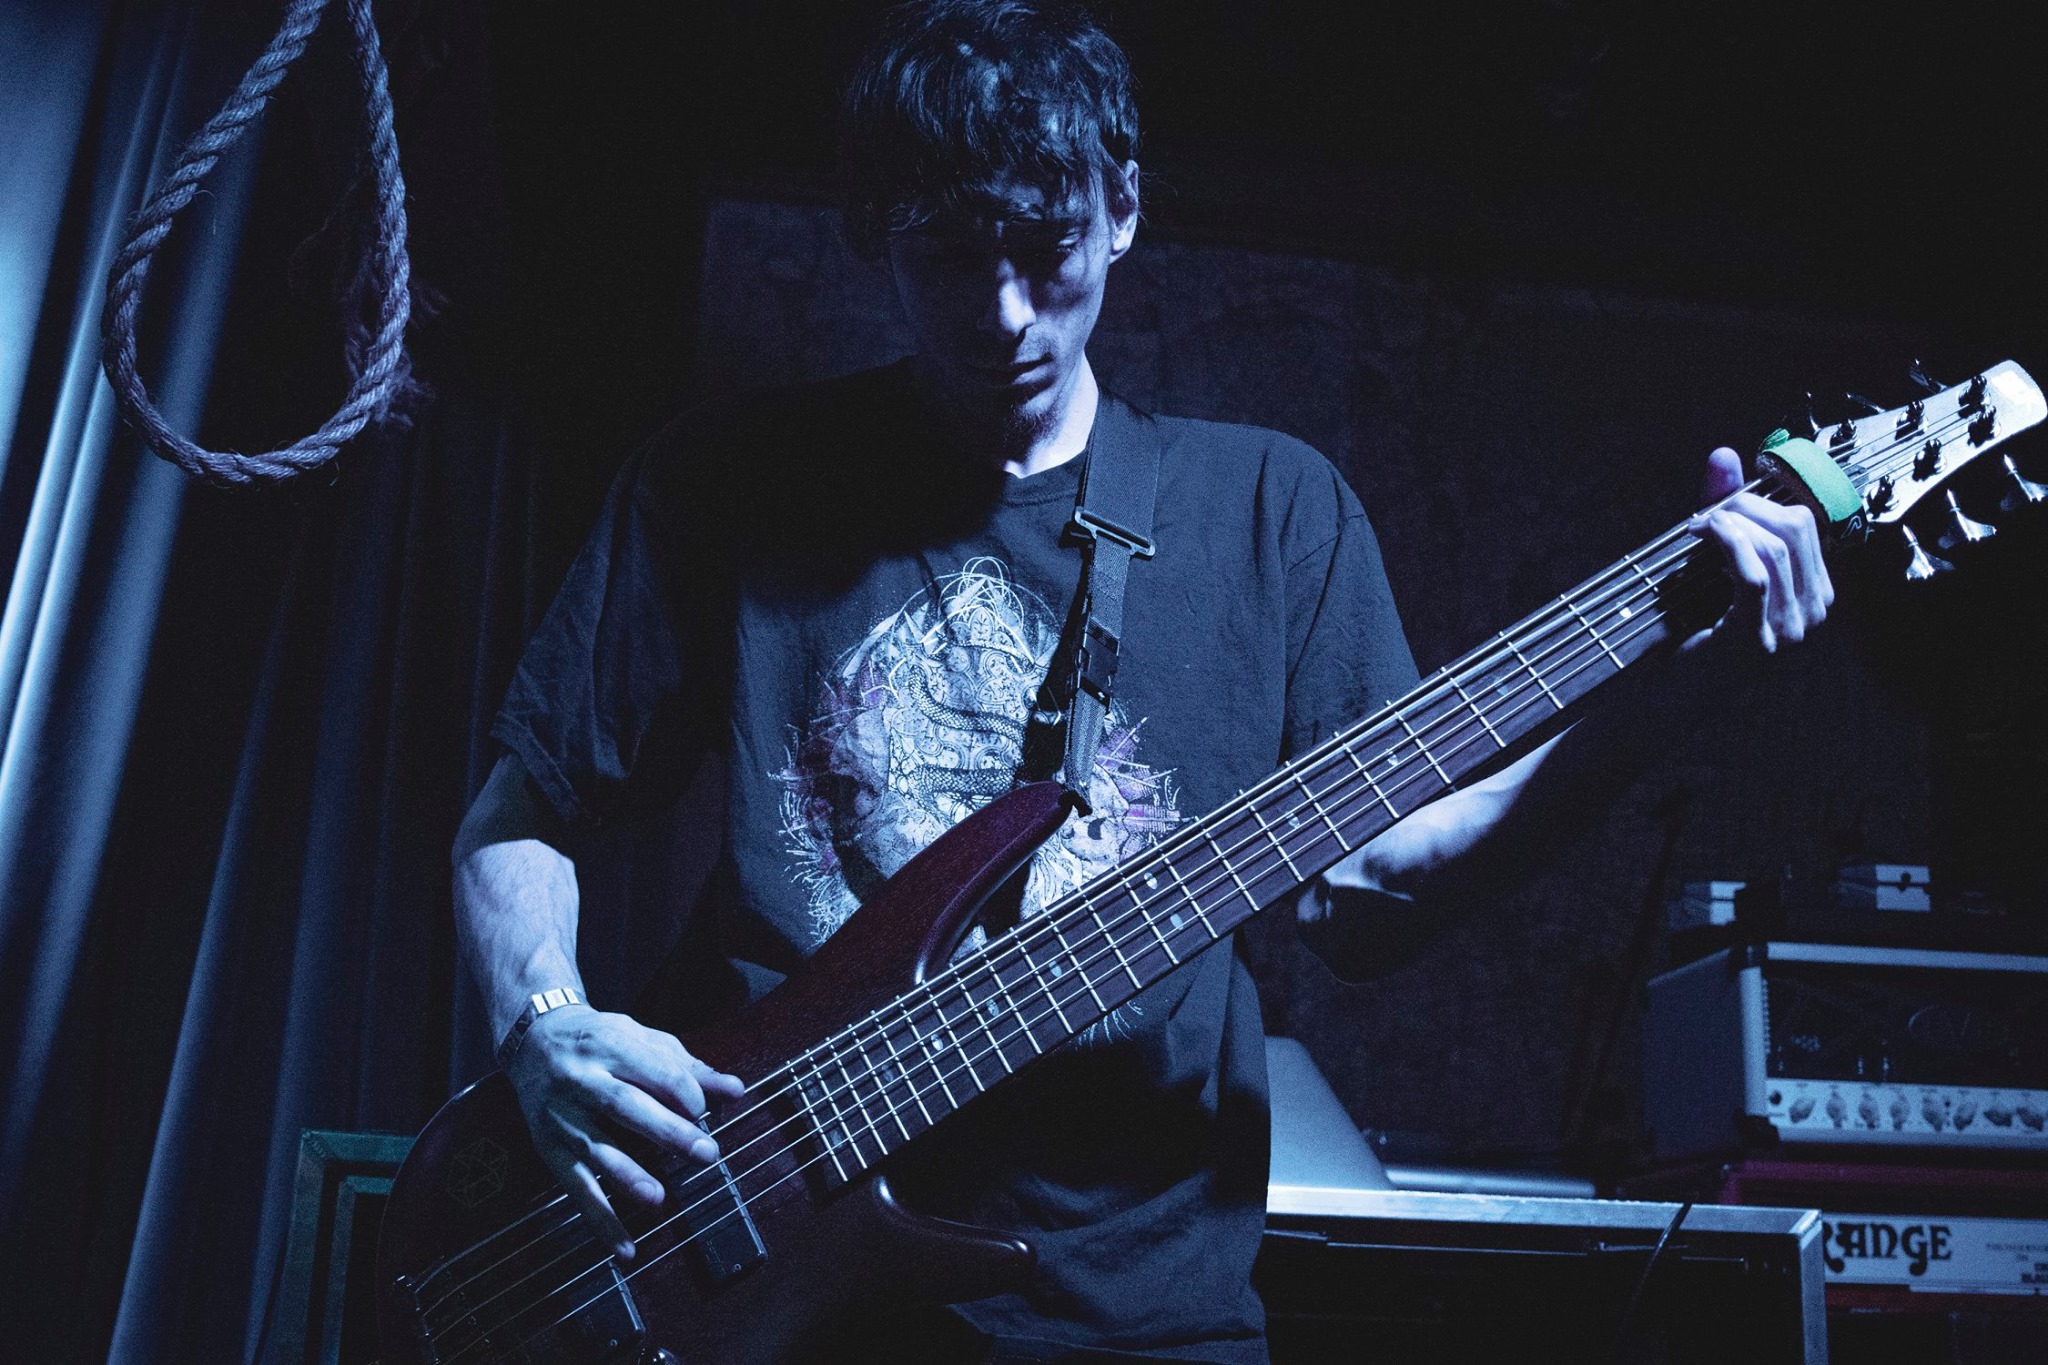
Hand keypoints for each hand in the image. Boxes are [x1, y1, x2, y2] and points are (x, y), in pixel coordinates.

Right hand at [505, 1005, 745, 1260]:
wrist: (532, 1039)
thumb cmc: (601, 1041)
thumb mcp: (641, 1039)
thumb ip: (688, 1067)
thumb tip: (736, 1090)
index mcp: (611, 1045)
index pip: (654, 1069)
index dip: (685, 1092)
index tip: (704, 1109)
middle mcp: (582, 1080)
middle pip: (626, 1106)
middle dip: (668, 1131)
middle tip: (706, 1154)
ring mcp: (563, 1117)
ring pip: (596, 1148)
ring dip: (627, 1176)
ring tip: (658, 1198)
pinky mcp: (549, 1149)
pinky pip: (576, 1189)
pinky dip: (600, 1221)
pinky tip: (624, 1248)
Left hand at [1686, 447, 1833, 653]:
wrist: (1672, 687)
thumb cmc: (1696, 621)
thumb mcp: (1716, 554)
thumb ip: (1725, 507)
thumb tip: (1723, 454)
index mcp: (1813, 588)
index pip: (1806, 522)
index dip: (1763, 500)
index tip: (1724, 502)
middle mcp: (1812, 609)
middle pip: (1794, 528)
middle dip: (1745, 508)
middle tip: (1707, 515)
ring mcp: (1790, 628)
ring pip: (1774, 549)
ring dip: (1730, 526)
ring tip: (1701, 530)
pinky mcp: (1758, 638)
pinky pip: (1755, 577)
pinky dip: (1729, 547)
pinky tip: (1706, 541)